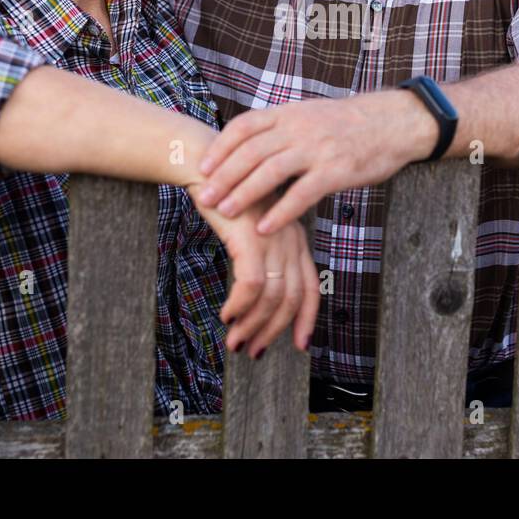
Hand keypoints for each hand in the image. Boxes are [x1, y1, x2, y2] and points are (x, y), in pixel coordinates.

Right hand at [188, 187, 318, 357]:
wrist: (207, 167)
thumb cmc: (227, 201)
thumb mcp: (253, 232)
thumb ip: (264, 259)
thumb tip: (259, 298)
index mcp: (295, 241)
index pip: (311, 288)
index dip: (308, 320)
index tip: (301, 345)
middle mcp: (290, 241)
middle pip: (292, 299)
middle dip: (272, 331)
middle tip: (252, 350)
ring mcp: (273, 239)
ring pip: (272, 298)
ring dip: (252, 326)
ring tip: (234, 340)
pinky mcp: (251, 238)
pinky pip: (251, 285)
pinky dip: (240, 306)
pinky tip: (226, 314)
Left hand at [195, 91, 437, 234]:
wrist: (394, 122)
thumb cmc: (349, 124)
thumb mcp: (310, 114)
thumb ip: (282, 128)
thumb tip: (250, 145)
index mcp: (290, 114)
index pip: (245, 126)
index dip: (221, 147)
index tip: (202, 166)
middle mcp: (300, 128)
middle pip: (251, 151)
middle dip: (224, 176)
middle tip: (203, 196)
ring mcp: (318, 149)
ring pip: (271, 171)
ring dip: (245, 193)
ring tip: (225, 212)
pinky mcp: (336, 171)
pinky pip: (302, 193)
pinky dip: (281, 212)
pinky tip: (265, 228)